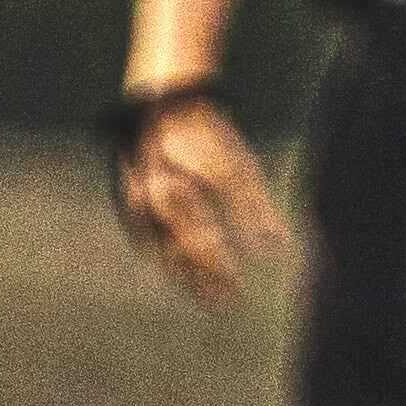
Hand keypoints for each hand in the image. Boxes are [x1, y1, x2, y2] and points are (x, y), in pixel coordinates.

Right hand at [116, 95, 290, 305]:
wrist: (162, 103)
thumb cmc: (206, 132)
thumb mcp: (237, 165)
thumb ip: (255, 208)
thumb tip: (276, 247)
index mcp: (180, 193)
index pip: (203, 242)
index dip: (220, 266)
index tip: (237, 284)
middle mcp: (154, 202)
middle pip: (179, 253)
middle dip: (201, 279)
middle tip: (222, 302)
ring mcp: (136, 201)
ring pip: (159, 249)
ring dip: (181, 273)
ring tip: (200, 293)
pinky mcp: (128, 197)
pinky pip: (142, 236)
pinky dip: (159, 254)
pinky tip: (172, 265)